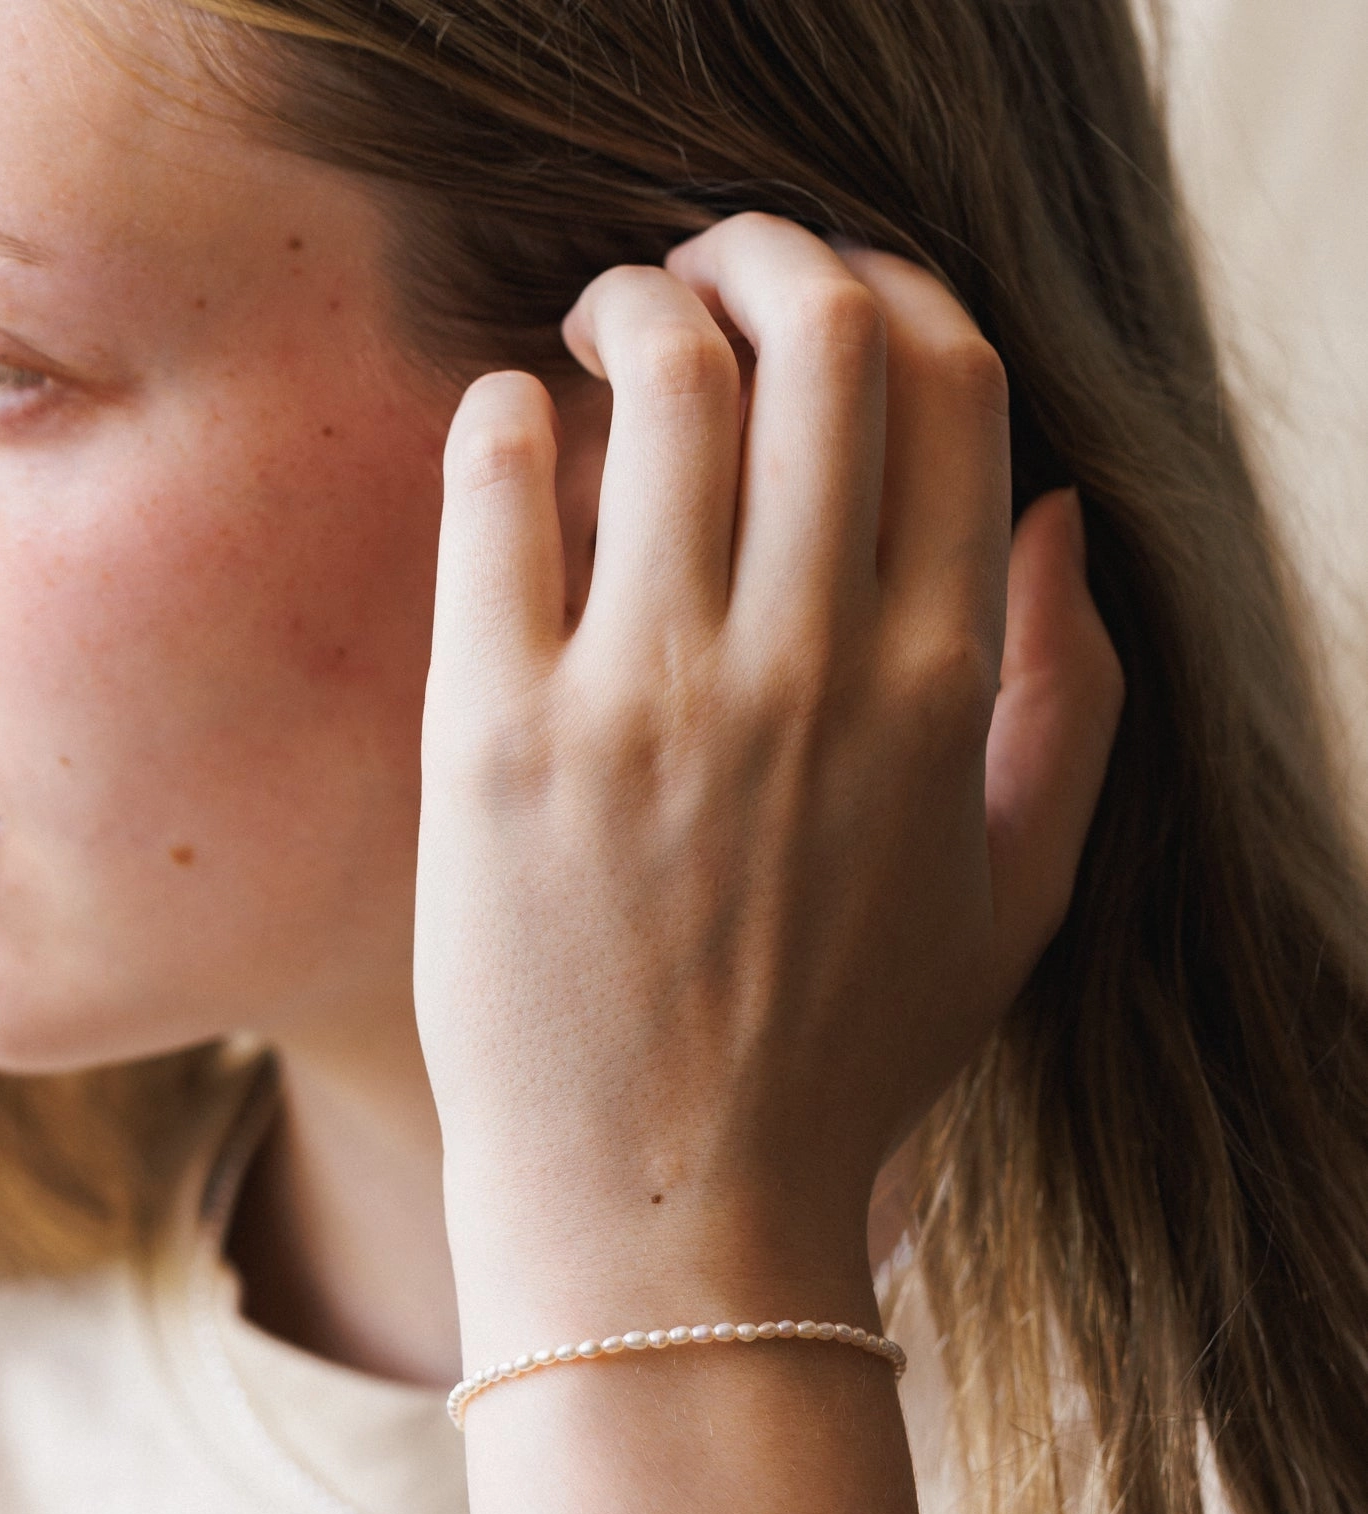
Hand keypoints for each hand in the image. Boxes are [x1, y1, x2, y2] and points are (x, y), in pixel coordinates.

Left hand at [416, 214, 1121, 1342]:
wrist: (666, 1210)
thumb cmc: (838, 1062)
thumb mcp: (1018, 901)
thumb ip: (1069, 702)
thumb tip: (1056, 509)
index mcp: (940, 689)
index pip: (951, 381)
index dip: (894, 291)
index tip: (830, 306)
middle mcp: (806, 669)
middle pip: (819, 333)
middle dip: (763, 251)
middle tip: (698, 273)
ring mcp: (647, 700)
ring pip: (663, 379)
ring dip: (631, 300)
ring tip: (595, 323)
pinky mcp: (497, 741)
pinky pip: (498, 495)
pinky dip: (503, 414)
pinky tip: (507, 417)